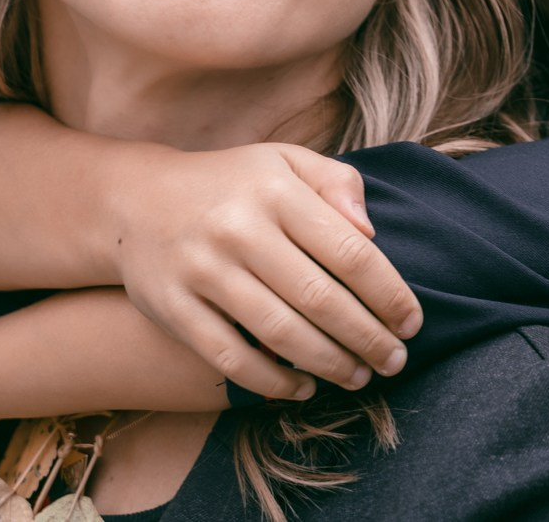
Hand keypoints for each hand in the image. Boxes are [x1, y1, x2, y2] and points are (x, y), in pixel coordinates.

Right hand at [106, 142, 421, 399]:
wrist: (135, 200)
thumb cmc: (232, 184)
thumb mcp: (285, 162)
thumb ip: (337, 184)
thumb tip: (372, 233)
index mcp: (275, 191)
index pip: (348, 251)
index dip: (388, 294)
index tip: (413, 323)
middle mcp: (238, 230)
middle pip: (319, 298)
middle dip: (367, 337)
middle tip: (395, 361)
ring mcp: (202, 271)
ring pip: (279, 332)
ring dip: (328, 364)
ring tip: (359, 377)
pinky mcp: (173, 308)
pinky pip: (230, 357)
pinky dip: (271, 381)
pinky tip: (302, 388)